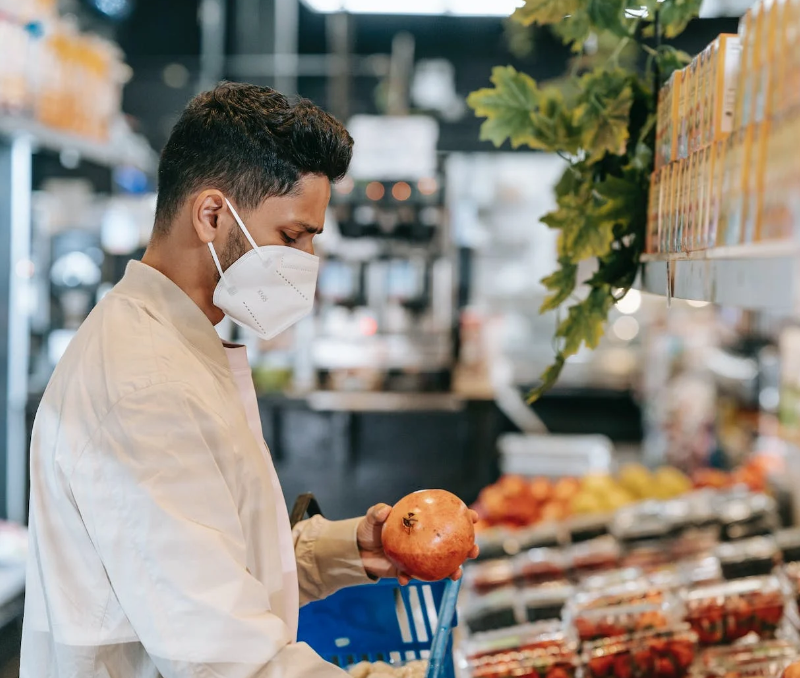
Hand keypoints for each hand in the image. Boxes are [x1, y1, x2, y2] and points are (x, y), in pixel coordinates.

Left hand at [357, 503, 479, 584]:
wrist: (357, 551)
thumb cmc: (368, 530)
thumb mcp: (372, 518)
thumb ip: (377, 513)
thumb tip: (385, 510)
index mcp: (422, 523)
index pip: (447, 518)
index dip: (463, 516)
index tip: (474, 516)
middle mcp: (425, 541)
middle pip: (453, 544)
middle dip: (468, 547)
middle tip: (473, 550)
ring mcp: (419, 557)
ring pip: (442, 564)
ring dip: (452, 570)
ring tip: (456, 575)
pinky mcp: (408, 571)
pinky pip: (414, 576)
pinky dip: (411, 578)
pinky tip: (406, 580)